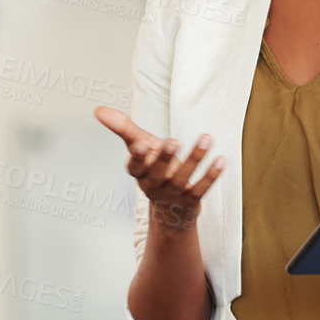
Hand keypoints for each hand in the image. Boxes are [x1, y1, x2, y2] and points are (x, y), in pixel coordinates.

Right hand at [94, 106, 225, 231]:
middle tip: (173, 141)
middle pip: (157, 174)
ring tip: (206, 138)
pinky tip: (221, 159)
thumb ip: (123, 128)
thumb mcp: (139, 148)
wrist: (171, 210)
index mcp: (139, 173)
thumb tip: (98, 110)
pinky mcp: (191, 202)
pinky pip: (201, 189)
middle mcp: (153, 186)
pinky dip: (211, 176)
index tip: (142, 144)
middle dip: (164, 158)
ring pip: (182, 180)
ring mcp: (172, 196)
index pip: (134, 167)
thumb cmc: (154, 169)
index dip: (138, 157)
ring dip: (194, 159)